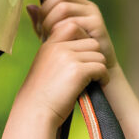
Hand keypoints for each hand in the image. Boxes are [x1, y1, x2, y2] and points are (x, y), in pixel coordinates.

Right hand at [16, 0, 109, 127]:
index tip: (81, 57)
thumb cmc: (40, 93)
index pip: (72, 27)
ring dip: (99, 67)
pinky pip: (100, 67)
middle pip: (90, 42)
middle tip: (90, 70)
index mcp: (49, 45)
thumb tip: (74, 42)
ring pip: (98, 54)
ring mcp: (67, 58)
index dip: (82, 40)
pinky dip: (102, 77)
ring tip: (92, 79)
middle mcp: (57, 47)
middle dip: (93, 56)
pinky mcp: (77, 71)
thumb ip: (56, 51)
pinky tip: (97, 84)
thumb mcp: (44, 65)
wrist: (35, 112)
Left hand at [26, 0, 117, 69]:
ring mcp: (93, 15)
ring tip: (48, 38)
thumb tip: (30, 6)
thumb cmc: (71, 53)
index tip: (42, 3)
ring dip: (50, 23)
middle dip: (46, 11)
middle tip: (42, 29)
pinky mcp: (97, 27)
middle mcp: (87, 6)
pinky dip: (60, 33)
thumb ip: (41, 21)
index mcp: (78, 4)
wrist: (94, 72)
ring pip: (64, 7)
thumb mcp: (52, 35)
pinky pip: (73, 23)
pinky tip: (59, 43)